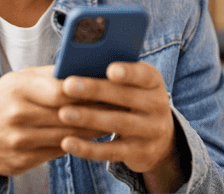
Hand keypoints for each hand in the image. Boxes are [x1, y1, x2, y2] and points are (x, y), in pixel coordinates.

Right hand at [0, 66, 108, 181]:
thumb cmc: (1, 102)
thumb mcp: (17, 80)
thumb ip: (48, 76)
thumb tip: (84, 67)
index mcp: (18, 89)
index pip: (61, 91)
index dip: (87, 91)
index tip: (109, 88)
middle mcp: (17, 115)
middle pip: (68, 116)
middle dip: (96, 111)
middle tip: (120, 107)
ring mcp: (19, 140)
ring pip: (67, 136)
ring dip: (92, 131)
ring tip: (111, 122)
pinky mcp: (22, 160)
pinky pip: (58, 153)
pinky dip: (76, 145)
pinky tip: (89, 139)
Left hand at [58, 62, 184, 190]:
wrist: (160, 139)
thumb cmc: (132, 101)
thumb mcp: (132, 86)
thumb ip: (110, 77)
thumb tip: (74, 70)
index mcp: (154, 82)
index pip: (144, 74)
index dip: (128, 72)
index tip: (109, 69)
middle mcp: (158, 106)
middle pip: (125, 97)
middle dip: (95, 90)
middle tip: (68, 86)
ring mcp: (152, 131)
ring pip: (118, 123)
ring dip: (89, 118)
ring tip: (63, 113)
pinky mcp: (140, 153)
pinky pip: (112, 151)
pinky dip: (88, 148)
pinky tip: (67, 142)